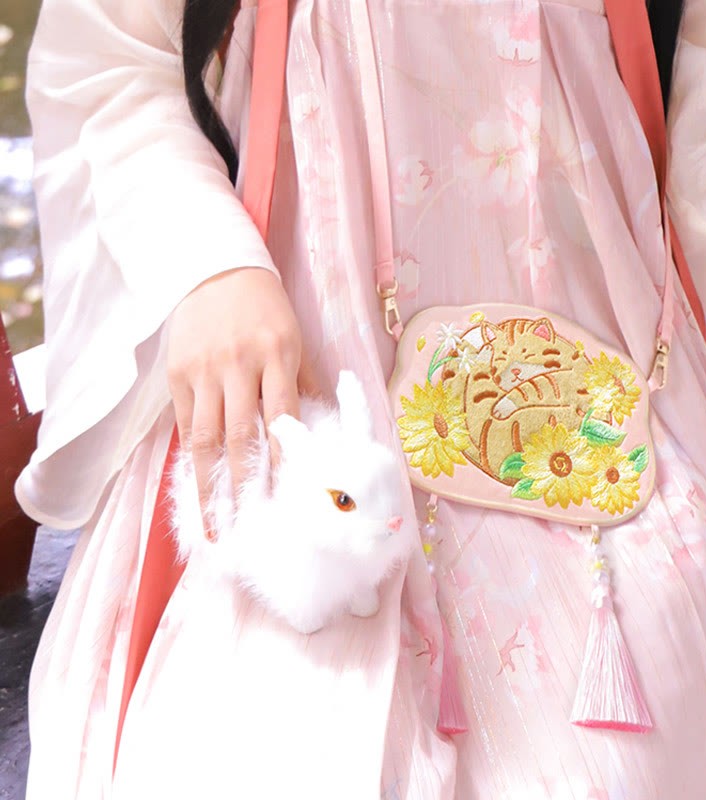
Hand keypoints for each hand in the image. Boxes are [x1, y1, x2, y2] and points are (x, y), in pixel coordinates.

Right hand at [167, 267, 315, 535]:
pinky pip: (185, 424)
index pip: (282, 418)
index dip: (283, 461)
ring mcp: (204, 370)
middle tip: (248, 528)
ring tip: (216, 523)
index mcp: (277, 355)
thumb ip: (306, 383)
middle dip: (244, 486)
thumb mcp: (294, 338)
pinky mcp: (177, 374)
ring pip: (207, 437)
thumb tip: (322, 428)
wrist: (214, 269)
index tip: (287, 499)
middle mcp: (239, 365)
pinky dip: (191, 459)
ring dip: (211, 485)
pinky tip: (195, 487)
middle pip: (242, 436)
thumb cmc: (265, 308)